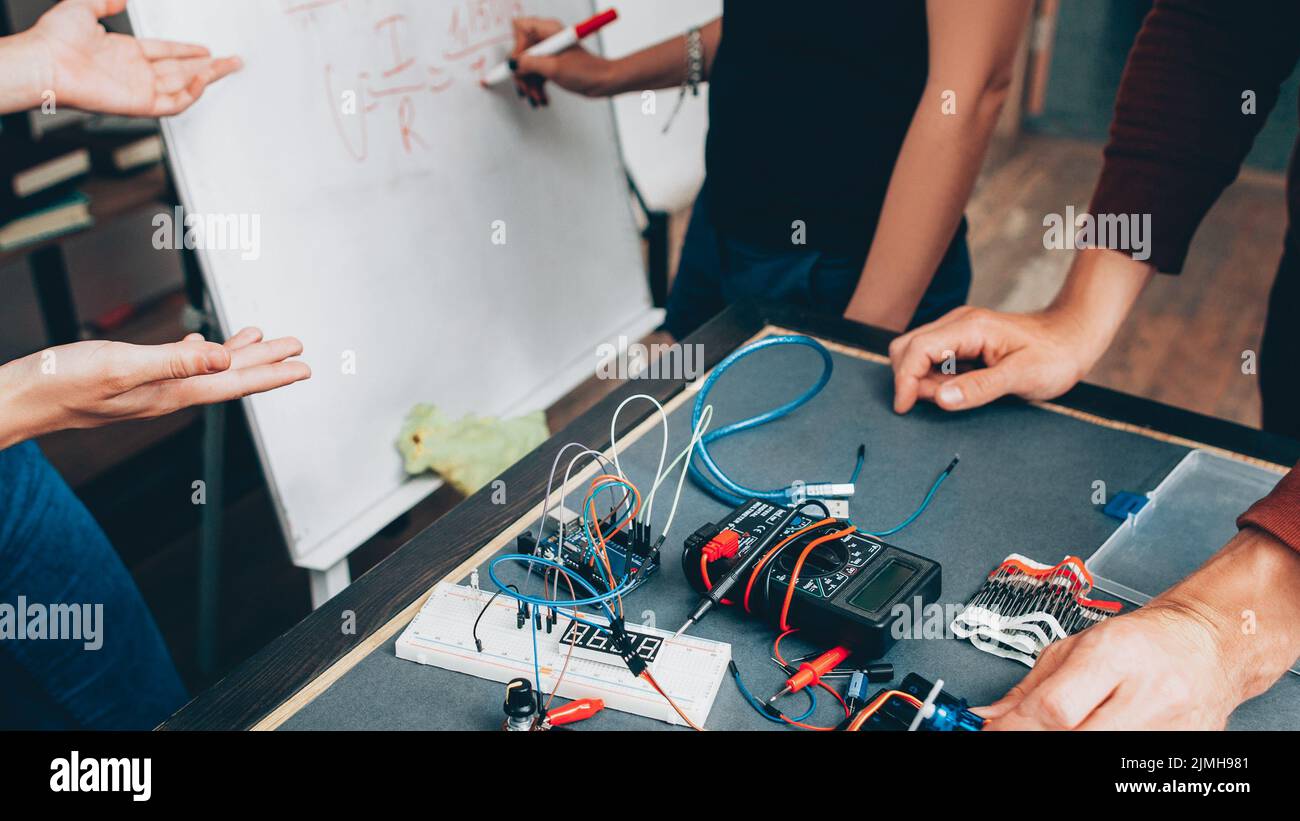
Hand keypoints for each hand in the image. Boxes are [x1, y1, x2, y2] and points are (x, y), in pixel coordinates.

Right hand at [0, 328, 308, 447]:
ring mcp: (151, 388)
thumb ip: (174, 362)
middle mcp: (168, 393)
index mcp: (171, 392)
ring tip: (264, 339)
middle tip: (299, 348)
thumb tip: (223, 357)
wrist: (20, 399)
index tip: (304, 366)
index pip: (235, 382)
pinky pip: (180, 364)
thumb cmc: (61, 383)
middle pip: (230, 376)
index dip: (272, 373)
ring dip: (238, 354)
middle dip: (267, 362)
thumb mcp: (120, 365)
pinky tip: (204, 346)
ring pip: (208, 369)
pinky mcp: (132, 379)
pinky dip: (199, 352)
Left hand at [29, 0, 240, 116]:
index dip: (187, 50)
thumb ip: (104, 1)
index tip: (206, 48)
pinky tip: (202, 80)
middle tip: (232, 61)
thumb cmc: (53, 39)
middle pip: (182, 69)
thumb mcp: (82, 7)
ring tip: (229, 66)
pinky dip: (191, 94)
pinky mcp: (139, 104)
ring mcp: (138, 89)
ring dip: (208, 76)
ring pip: (184, 85)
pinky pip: (174, 103)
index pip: (166, 53)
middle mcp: (134, 72)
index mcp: (124, 52)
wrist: (44, 62)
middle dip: (209, 65)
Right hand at [502, 16, 615, 105]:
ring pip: (527, 66)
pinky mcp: (552, 63)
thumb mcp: (554, 68)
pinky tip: (541, 97)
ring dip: (530, 85)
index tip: (518, 69)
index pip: (520, 32)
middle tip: (526, 90)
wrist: (604, 82)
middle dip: (523, 74)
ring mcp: (549, 51)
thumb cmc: (587, 71)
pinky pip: (536, 73)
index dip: (517, 51)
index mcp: (548, 29)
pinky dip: (536, 86)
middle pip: (521, 52)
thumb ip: (530, 64)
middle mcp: (547, 37)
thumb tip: (512, 64)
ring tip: (537, 98)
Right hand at [888, 306, 1097, 413]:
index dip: (904, 380)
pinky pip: (934, 359)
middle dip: (909, 378)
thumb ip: (979, 388)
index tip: (904, 408)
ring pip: (917, 353)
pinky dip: (935, 378)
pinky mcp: (963, 341)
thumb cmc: (1055, 356)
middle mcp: (958, 323)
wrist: (1074, 337)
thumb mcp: (1021, 377)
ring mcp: (959, 330)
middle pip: (908, 347)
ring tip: (955, 396)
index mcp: (970, 328)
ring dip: (922, 380)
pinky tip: (959, 388)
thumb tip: (939, 399)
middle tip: (935, 403)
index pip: (916, 349)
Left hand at [978, 600, 1236, 729]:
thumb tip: (990, 717)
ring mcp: (1171, 726)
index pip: (1055, 709)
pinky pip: (1128, 767)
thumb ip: (1030, 687)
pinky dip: (1099, 753)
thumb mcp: (1076, 646)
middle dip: (1039, 740)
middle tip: (1023, 735)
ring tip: (1063, 730)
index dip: (1016, 727)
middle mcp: (1148, 693)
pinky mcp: (1185, 748)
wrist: (1207, 645)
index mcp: (1115, 654)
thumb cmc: (1142, 641)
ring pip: (1101, 754)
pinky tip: (1093, 735)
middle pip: (1075, 738)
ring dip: (1068, 746)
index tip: (993, 732)